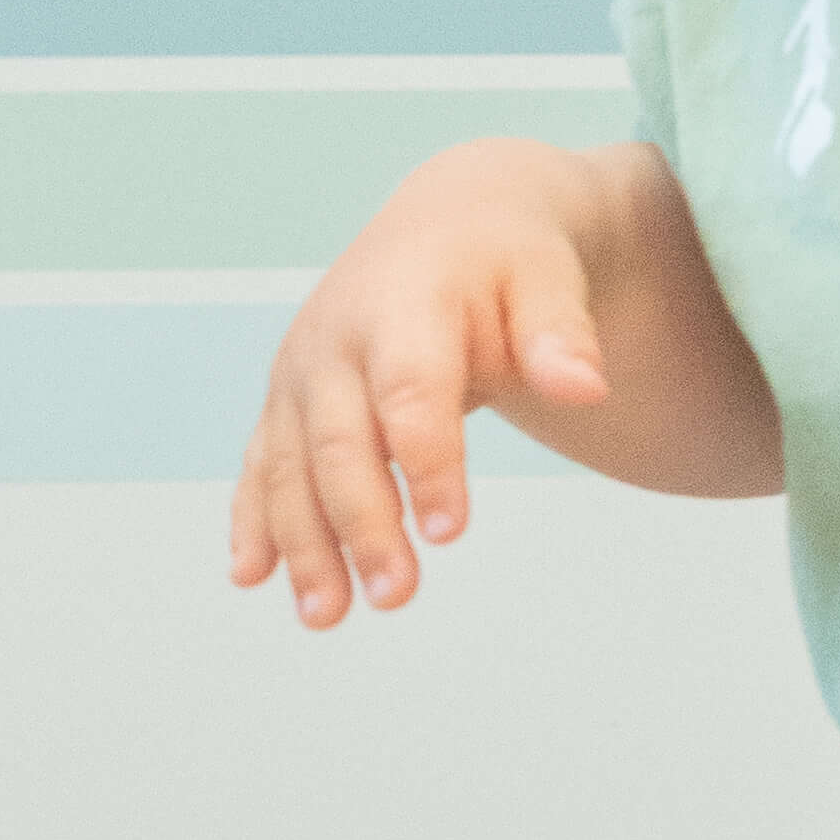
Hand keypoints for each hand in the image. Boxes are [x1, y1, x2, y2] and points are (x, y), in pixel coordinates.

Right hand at [228, 144, 617, 621]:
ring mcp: (303, 374)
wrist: (447, 224)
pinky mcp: (287, 401)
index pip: (410, 393)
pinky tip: (253, 577)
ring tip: (328, 615)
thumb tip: (586, 387)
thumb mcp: (546, 277)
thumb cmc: (506, 260)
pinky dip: (254, 520)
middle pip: (341, 444)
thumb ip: (560, 332)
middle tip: (397, 595)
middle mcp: (337, 341)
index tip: (450, 532)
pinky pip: (263, 464)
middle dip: (362, 523)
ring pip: (292, 467)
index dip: (427, 462)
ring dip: (305, 543)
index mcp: (403, 305)